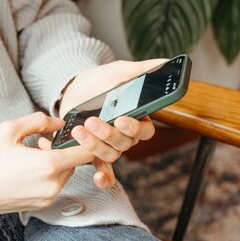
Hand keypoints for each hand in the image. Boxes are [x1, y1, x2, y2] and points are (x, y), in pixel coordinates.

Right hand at [0, 112, 93, 218]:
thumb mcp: (9, 129)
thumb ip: (39, 121)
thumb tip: (59, 122)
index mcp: (48, 165)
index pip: (87, 152)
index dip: (86, 139)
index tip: (76, 131)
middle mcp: (52, 184)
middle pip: (77, 163)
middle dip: (64, 149)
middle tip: (42, 141)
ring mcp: (47, 197)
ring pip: (66, 174)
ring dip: (56, 162)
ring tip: (33, 153)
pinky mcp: (40, 205)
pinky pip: (55, 185)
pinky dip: (49, 174)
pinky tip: (28, 167)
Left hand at [59, 59, 166, 188]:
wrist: (73, 89)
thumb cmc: (100, 80)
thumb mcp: (119, 71)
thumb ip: (141, 69)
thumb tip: (166, 62)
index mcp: (138, 118)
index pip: (145, 130)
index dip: (134, 127)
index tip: (121, 118)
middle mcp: (126, 135)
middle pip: (125, 143)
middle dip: (108, 133)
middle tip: (92, 121)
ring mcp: (110, 145)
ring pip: (111, 153)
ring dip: (95, 145)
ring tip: (79, 130)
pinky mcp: (94, 152)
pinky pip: (104, 169)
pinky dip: (103, 177)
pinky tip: (97, 178)